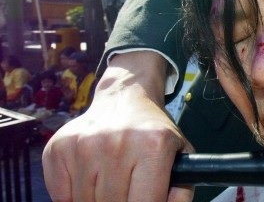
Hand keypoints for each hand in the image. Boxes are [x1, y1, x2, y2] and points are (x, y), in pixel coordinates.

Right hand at [42, 52, 193, 201]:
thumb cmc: (152, 133)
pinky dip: (74, 197)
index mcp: (152, 146)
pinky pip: (61, 196)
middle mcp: (116, 144)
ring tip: (112, 184)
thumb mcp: (179, 154)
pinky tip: (91, 179)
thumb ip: (179, 191)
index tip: (143, 201)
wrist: (124, 98)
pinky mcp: (58, 148)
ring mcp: (84, 146)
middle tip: (128, 192)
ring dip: (98, 201)